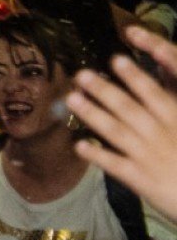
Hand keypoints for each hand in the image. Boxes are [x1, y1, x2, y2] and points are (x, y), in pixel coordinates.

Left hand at [68, 34, 176, 223]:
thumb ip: (170, 109)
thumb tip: (157, 82)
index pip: (155, 95)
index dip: (136, 77)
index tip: (116, 59)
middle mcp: (162, 136)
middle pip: (130, 110)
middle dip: (105, 91)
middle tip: (81, 74)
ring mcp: (149, 158)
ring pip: (117, 133)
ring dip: (93, 115)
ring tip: (72, 99)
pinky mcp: (142, 180)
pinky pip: (116, 165)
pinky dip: (97, 155)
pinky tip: (78, 145)